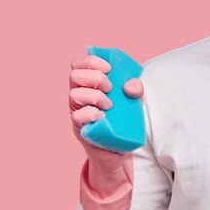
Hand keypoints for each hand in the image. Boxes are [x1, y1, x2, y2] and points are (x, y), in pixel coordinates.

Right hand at [68, 54, 143, 209]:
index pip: (79, 64)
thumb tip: (131, 85)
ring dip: (95, 96)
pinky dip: (91, 113)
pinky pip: (77, 116)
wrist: (121, 148)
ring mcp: (77, 111)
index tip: (109, 68)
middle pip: (74, 75)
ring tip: (109, 105)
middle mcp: (79, 95)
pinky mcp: (80, 128)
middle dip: (95, 77)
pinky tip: (102, 116)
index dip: (92, 61)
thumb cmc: (123, 119)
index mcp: (89, 84)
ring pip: (74, 94)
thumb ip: (136, 90)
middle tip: (110, 87)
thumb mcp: (134, 101)